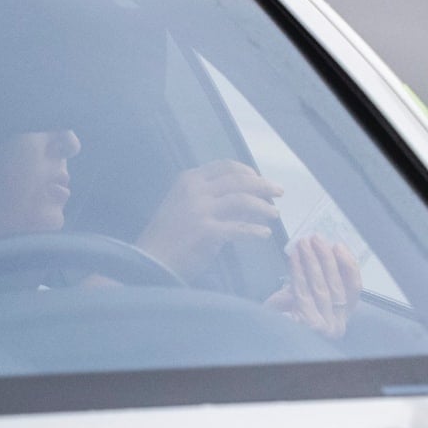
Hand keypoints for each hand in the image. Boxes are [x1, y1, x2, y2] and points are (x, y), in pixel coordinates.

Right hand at [135, 159, 285, 279]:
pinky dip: (255, 230)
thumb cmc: (167, 236)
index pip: (226, 166)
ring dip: (263, 207)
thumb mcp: (185, 207)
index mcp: (189, 180)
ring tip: (275, 215)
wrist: (148, 261)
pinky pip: (239, 228)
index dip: (249, 172)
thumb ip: (212, 200)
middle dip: (264, 185)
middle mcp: (195, 190)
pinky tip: (264, 234)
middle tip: (279, 193)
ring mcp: (200, 210)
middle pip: (240, 180)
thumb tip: (247, 201)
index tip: (261, 180)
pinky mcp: (206, 231)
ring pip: (243, 200)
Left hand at [265, 234, 362, 337]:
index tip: (339, 246)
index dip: (348, 266)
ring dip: (311, 261)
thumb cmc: (284, 319)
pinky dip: (298, 272)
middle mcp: (338, 325)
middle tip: (316, 238)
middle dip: (326, 258)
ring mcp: (325, 328)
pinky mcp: (309, 326)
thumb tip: (313, 255)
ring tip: (303, 244)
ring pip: (320, 287)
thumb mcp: (304, 297)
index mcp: (341, 317)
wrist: (265, 342)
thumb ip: (313, 280)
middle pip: (336, 285)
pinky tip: (294, 258)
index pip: (354, 289)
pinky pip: (304, 292)